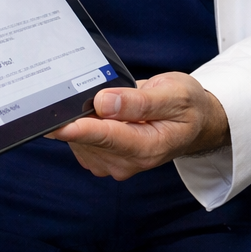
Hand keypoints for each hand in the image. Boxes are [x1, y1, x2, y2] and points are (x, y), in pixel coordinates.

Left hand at [48, 72, 229, 179]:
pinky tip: (101, 113)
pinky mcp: (104, 160)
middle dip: (82, 114)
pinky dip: (83, 125)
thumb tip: (104, 102)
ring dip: (84, 118)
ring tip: (109, 100)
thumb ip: (139, 101)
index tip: (56, 124)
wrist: (194, 122)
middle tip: (94, 88)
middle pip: (89, 138)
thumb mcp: (174, 94)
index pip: (108, 137)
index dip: (81, 129)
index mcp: (149, 147)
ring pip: (80, 140)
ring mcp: (114, 164)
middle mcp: (128, 162)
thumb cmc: (187, 105)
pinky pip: (80, 141)